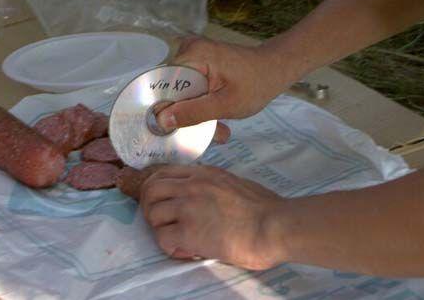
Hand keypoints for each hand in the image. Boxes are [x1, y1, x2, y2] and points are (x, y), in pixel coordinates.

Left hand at [140, 165, 284, 269]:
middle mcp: (191, 185)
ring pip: (152, 213)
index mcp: (203, 173)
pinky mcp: (188, 231)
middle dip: (150, 207)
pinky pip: (162, 239)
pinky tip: (187, 251)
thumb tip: (208, 198)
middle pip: (151, 189)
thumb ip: (215, 186)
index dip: (157, 189)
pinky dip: (170, 247)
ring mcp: (188, 207)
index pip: (164, 172)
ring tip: (177, 239)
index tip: (162, 202)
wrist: (273, 225)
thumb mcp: (234, 183)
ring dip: (160, 229)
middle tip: (162, 222)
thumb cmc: (265, 208)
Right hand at [157, 37, 285, 131]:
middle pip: (172, 90)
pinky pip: (189, 90)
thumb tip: (161, 121)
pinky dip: (201, 106)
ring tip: (220, 131)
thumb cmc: (257, 84)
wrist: (275, 69)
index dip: (164, 110)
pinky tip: (217, 120)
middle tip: (209, 136)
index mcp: (193, 54)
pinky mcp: (198, 64)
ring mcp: (192, 56)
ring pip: (181, 94)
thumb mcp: (227, 104)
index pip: (163, 85)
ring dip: (196, 115)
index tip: (174, 133)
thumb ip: (194, 113)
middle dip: (186, 116)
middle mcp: (187, 50)